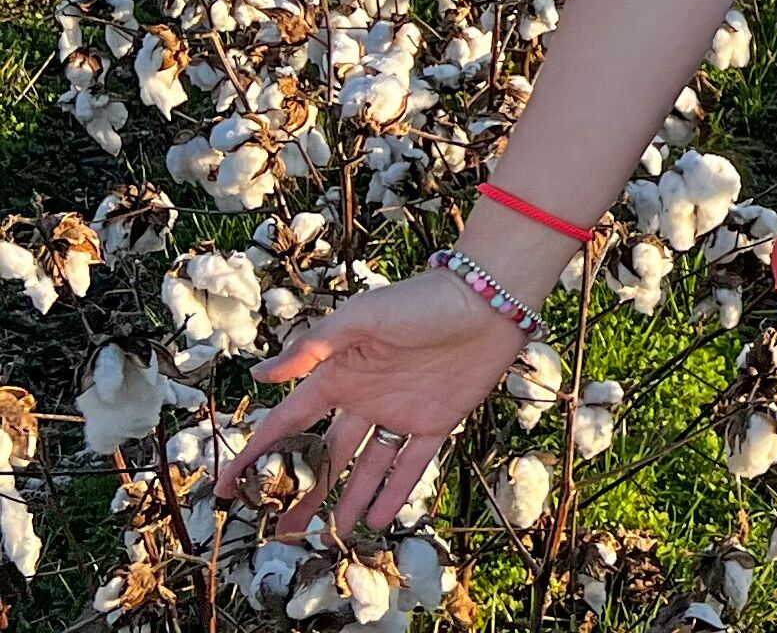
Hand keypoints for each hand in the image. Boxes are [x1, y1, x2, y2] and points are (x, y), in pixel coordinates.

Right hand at [211, 264, 535, 543]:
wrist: (486, 300)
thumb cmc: (421, 300)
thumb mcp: (360, 318)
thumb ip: (313, 349)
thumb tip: (259, 375)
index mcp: (338, 375)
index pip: (289, 422)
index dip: (259, 453)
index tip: (230, 485)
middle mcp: (364, 398)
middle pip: (327, 454)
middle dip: (305, 491)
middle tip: (284, 530)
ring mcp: (400, 412)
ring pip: (367, 467)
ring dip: (348, 500)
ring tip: (329, 537)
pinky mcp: (436, 420)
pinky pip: (412, 464)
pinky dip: (395, 492)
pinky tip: (377, 520)